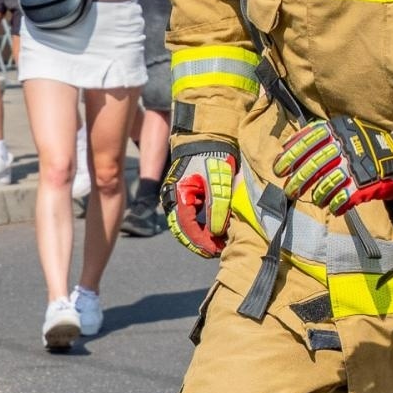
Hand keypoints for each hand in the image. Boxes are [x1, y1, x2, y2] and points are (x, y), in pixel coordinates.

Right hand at [160, 140, 237, 256]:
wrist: (208, 140)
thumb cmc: (213, 158)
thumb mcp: (218, 182)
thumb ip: (217, 207)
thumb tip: (215, 232)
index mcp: (180, 195)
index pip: (188, 226)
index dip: (201, 241)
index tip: (215, 250)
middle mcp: (174, 198)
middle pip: (182, 230)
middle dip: (198, 243)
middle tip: (215, 252)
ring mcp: (177, 197)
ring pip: (184, 225)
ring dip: (198, 237)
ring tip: (214, 246)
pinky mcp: (184, 196)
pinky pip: (188, 217)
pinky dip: (198, 227)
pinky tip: (212, 233)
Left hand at [274, 116, 392, 215]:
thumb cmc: (365, 144)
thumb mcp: (343, 130)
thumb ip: (318, 135)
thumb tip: (287, 145)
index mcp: (338, 130)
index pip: (308, 141)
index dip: (291, 155)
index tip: (279, 168)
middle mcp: (345, 145)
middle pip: (314, 164)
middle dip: (298, 179)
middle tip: (289, 190)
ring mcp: (355, 165)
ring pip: (326, 183)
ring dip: (317, 194)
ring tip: (315, 200)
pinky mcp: (364, 184)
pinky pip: (343, 197)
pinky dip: (335, 204)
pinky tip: (332, 207)